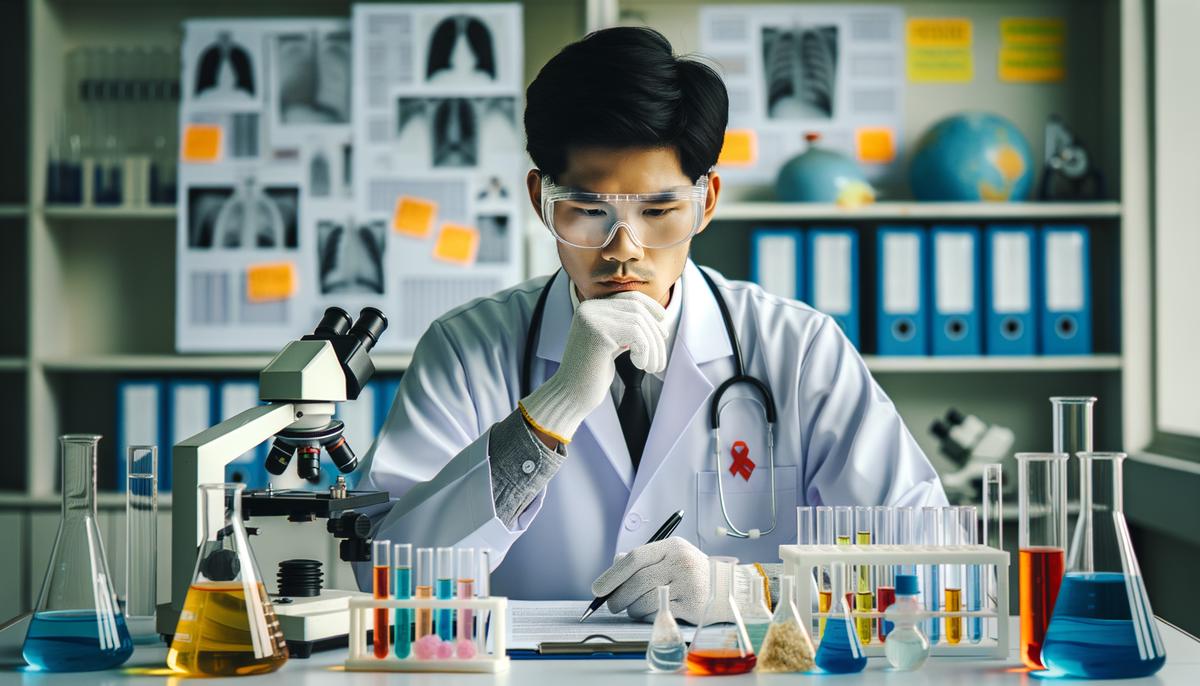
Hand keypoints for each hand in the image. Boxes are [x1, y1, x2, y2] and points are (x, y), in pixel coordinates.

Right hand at [519, 291, 667, 442]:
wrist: (571, 395)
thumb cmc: (592, 374)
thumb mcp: (612, 344)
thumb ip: (625, 328)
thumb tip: (657, 317)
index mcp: (590, 308)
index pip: (629, 297)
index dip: (651, 307)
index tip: (663, 324)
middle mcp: (589, 308)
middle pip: (637, 309)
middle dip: (654, 333)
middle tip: (659, 359)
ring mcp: (591, 318)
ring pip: (639, 322)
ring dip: (653, 347)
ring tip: (653, 367)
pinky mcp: (598, 332)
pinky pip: (636, 334)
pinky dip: (645, 351)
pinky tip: (640, 365)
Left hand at [590, 537, 760, 623]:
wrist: (728, 587)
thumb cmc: (693, 572)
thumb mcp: (671, 556)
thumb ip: (644, 559)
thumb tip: (614, 567)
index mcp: (672, 546)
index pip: (634, 558)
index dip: (612, 575)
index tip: (598, 589)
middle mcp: (680, 562)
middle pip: (637, 581)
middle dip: (618, 596)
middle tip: (611, 605)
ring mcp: (687, 584)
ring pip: (645, 599)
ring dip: (632, 609)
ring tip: (631, 609)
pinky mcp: (691, 605)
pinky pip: (657, 613)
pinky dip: (646, 616)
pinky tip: (647, 613)